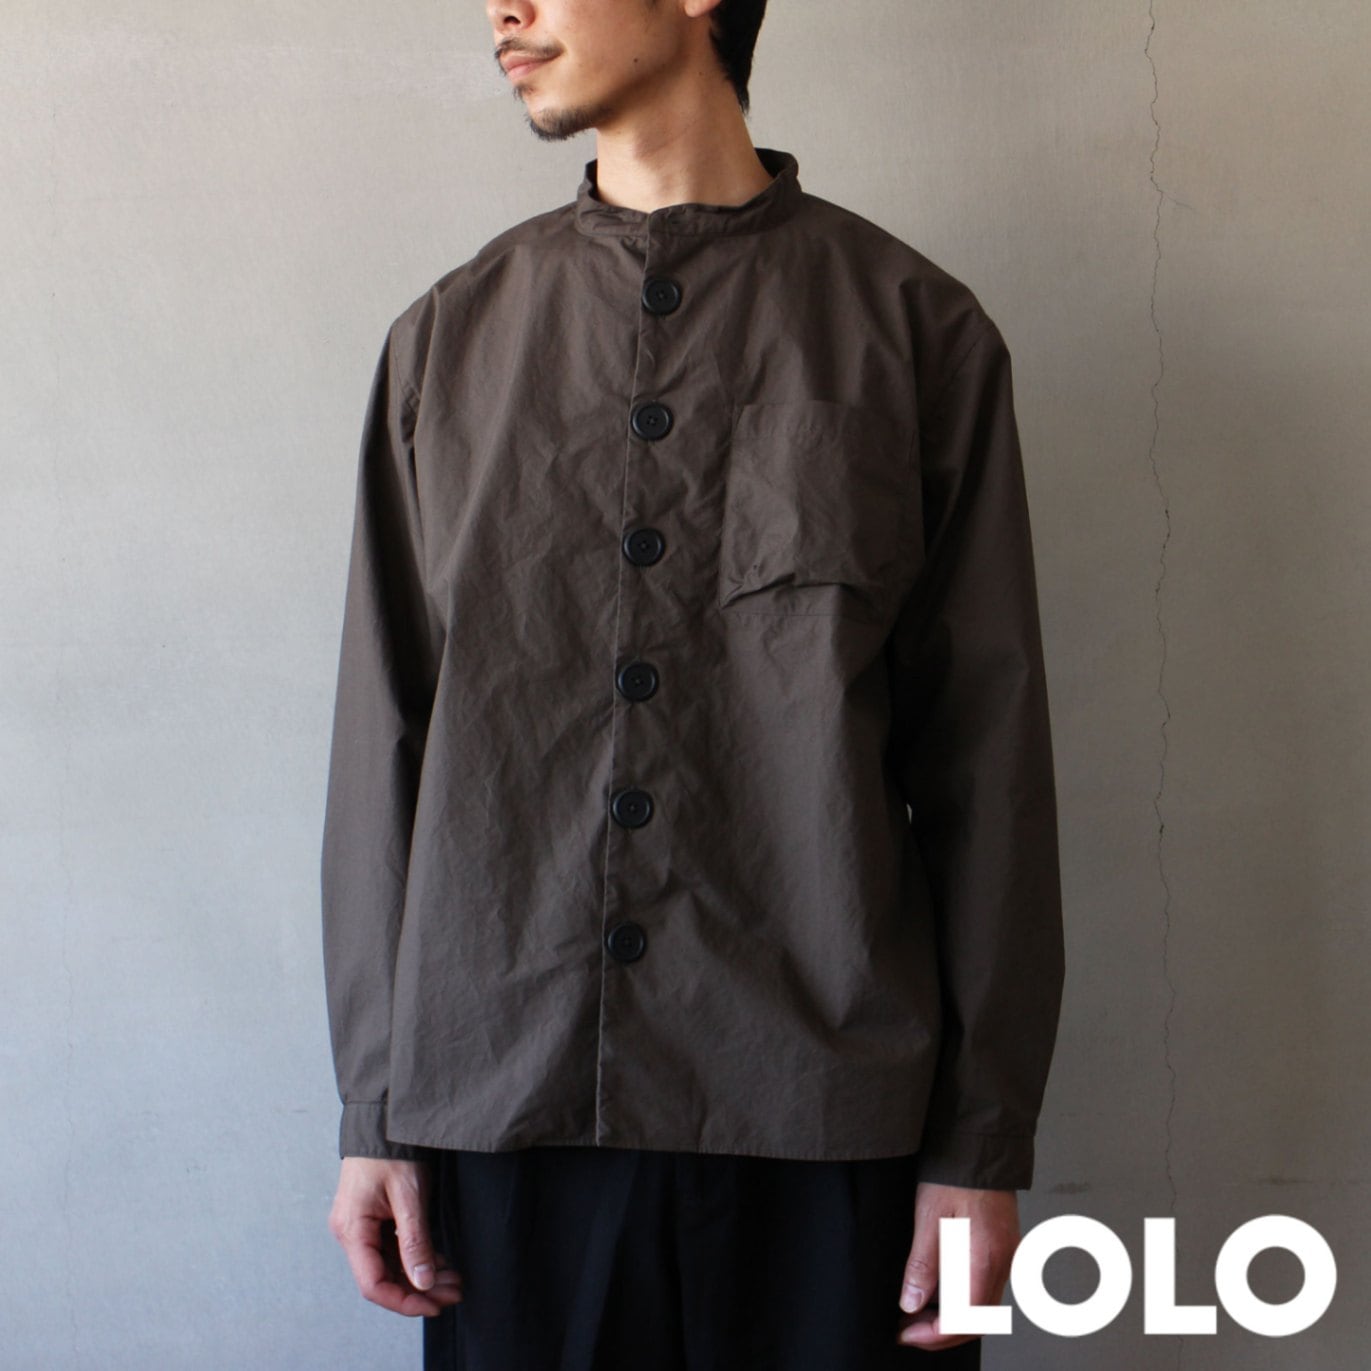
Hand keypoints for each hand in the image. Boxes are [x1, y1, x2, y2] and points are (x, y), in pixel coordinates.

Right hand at [329, 1157, 464, 1317]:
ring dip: (421, 1276)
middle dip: (420, 1290)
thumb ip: (415, 1240)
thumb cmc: (392, 1150)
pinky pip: (392, 1250)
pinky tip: (440, 1263)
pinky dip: (416, 1259)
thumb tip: (424, 1282)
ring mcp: (362, 1226)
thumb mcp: (409, 1195)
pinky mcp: (374, 1219)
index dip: (404, 1301)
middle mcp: (352, 1233)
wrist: (384, 1116)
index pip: (373, 1284)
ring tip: (454, 1280)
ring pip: (390, 1266)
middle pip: (383, 1278)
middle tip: (455, 1292)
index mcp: (352, 1230)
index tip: (436, 1305)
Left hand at [896, 1181, 1018, 1350]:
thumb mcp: (929, 1216)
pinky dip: (963, 1298)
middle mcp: (1003, 1263)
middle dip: (941, 1333)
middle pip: (977, 1321)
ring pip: (982, 1306)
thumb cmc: (955, 1174)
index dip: (933, 1335)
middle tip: (908, 1329)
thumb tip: (911, 1304)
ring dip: (952, 1317)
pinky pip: (986, 1286)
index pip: (964, 1320)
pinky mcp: (1004, 1246)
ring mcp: (1007, 1255)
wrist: (979, 1144)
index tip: (906, 1334)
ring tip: (916, 1310)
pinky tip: (939, 1290)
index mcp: (984, 1258)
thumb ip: (922, 1264)